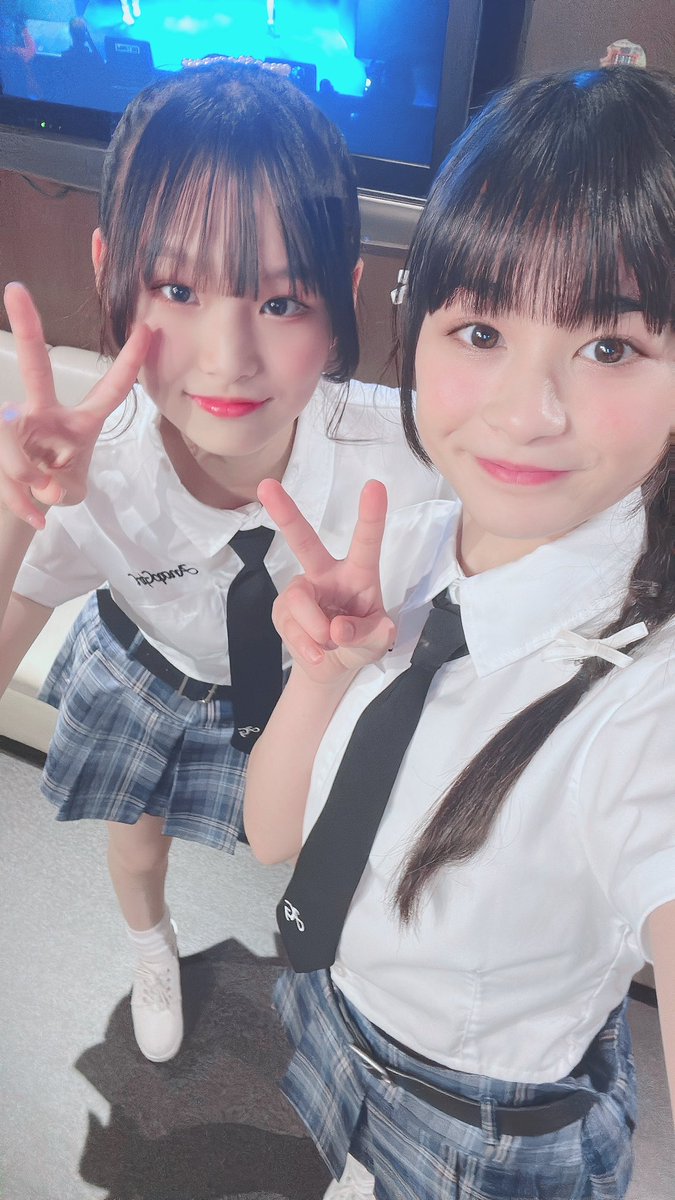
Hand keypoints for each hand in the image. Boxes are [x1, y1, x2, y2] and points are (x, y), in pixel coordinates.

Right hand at [1, 282, 149, 527]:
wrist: (25, 502)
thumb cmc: (57, 484)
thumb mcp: (71, 491)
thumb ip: (65, 489)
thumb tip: (45, 485)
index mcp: (78, 420)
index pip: (109, 390)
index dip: (130, 363)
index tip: (148, 329)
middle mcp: (42, 411)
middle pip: (34, 366)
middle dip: (26, 327)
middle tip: (16, 290)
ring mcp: (14, 424)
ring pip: (11, 437)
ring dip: (27, 474)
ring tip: (42, 496)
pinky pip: (5, 468)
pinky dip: (21, 500)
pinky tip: (36, 517)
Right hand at [258, 477, 394, 681]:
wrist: (331, 666)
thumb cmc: (360, 641)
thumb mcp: (378, 642)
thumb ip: (369, 635)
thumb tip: (337, 628)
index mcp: (358, 573)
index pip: (366, 542)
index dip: (371, 515)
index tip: (374, 486)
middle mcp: (326, 574)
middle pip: (304, 541)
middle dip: (286, 513)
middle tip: (266, 487)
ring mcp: (301, 591)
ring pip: (301, 602)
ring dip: (319, 631)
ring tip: (330, 644)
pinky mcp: (282, 611)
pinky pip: (291, 628)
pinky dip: (308, 647)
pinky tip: (318, 654)